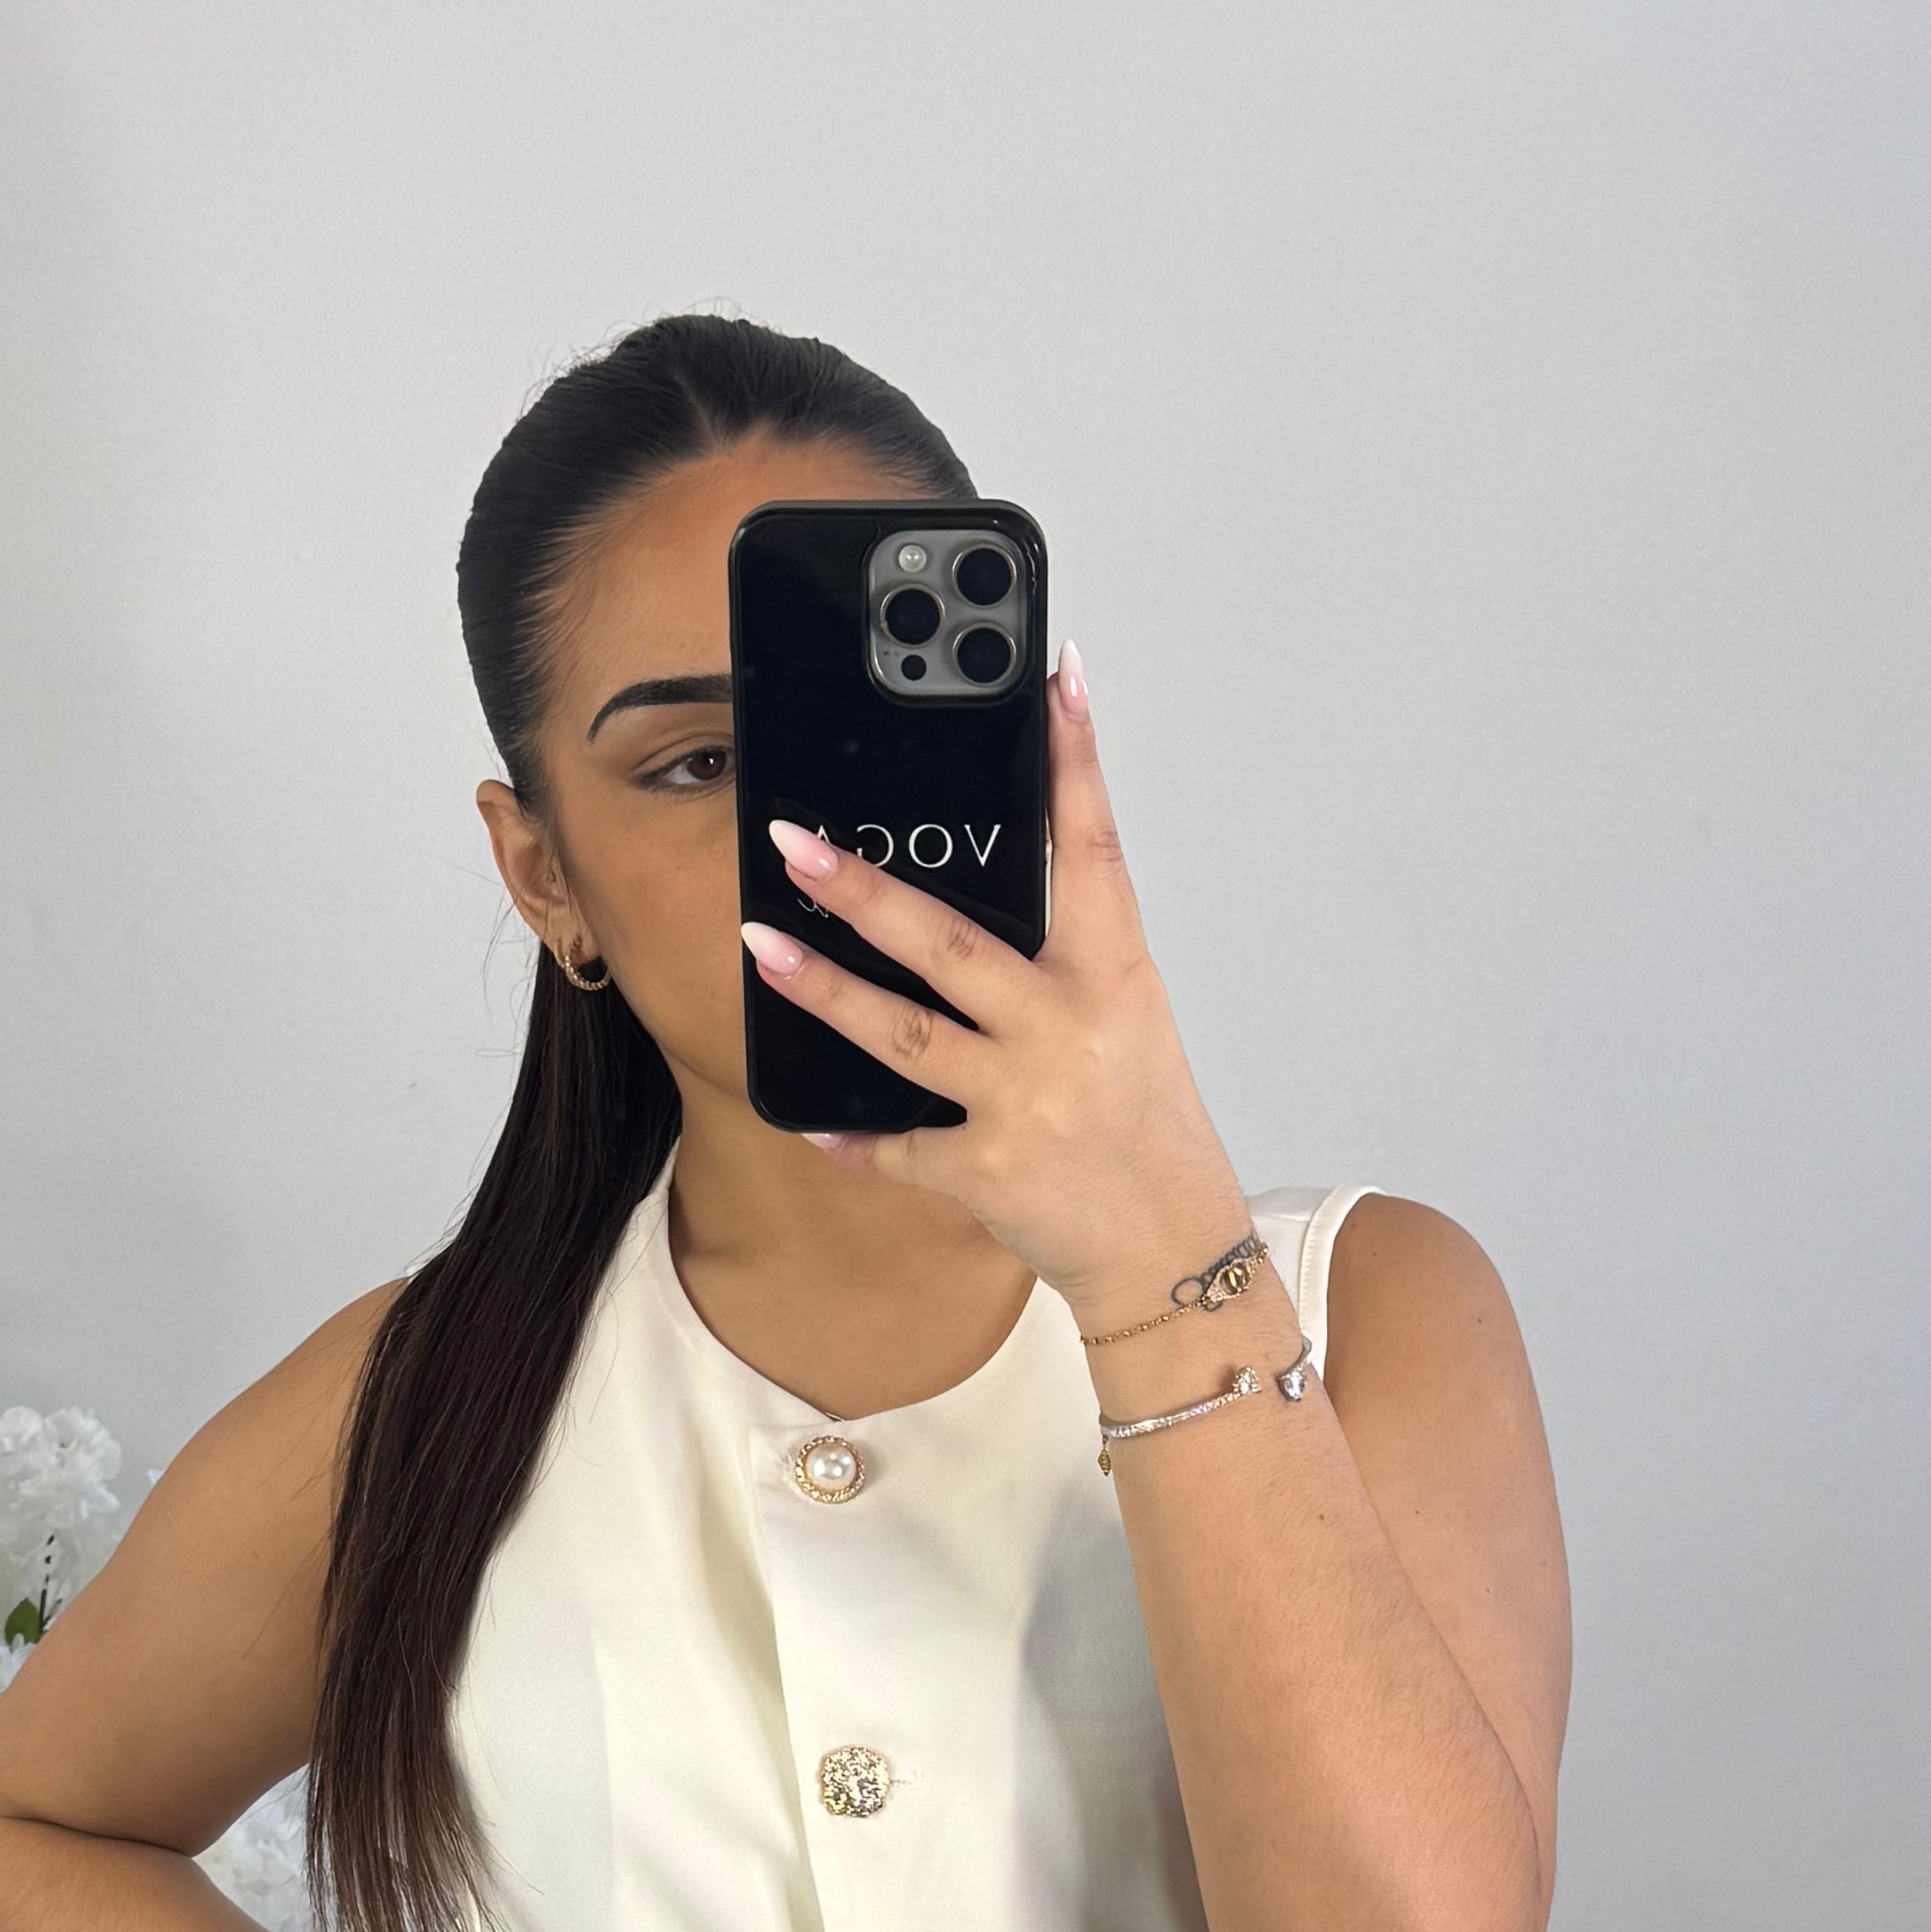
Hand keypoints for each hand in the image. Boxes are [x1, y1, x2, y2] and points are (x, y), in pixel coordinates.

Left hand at [738, 649, 1252, 1320]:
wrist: (1170, 1253)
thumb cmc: (1146, 1129)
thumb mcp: (1127, 1021)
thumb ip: (1061, 959)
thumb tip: (970, 896)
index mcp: (1114, 979)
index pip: (1094, 849)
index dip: (1075, 760)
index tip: (1056, 678)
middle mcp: (1066, 1031)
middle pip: (952, 944)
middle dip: (867, 890)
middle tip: (796, 841)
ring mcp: (1022, 1102)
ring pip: (902, 1033)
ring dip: (821, 987)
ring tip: (759, 941)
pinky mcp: (984, 1170)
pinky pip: (897, 1144)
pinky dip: (851, 1134)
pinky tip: (808, 1114)